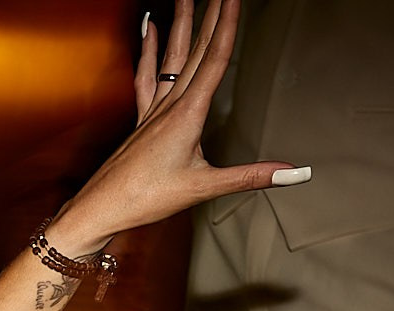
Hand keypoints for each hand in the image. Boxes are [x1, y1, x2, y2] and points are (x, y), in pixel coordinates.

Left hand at [47, 0, 303, 255]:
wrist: (99, 208)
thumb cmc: (143, 198)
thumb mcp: (203, 187)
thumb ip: (250, 176)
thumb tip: (294, 173)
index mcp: (187, 115)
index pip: (215, 59)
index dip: (227, 26)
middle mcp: (169, 106)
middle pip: (195, 50)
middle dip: (209, 15)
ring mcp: (153, 111)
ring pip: (171, 57)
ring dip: (181, 24)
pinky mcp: (142, 120)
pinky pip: (147, 75)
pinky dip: (149, 49)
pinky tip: (150, 30)